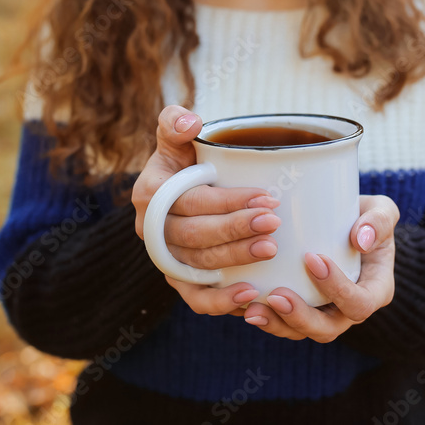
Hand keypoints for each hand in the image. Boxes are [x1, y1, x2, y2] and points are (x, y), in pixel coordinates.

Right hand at [132, 105, 282, 315]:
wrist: (181, 194)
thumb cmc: (185, 162)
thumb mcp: (174, 138)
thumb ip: (174, 123)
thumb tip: (190, 123)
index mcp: (150, 194)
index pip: (191, 200)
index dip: (228, 201)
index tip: (267, 197)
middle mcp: (151, 231)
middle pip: (195, 235)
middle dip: (237, 229)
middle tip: (274, 222)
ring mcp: (165, 259)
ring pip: (199, 265)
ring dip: (236, 259)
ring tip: (271, 248)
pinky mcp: (178, 281)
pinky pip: (195, 299)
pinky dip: (221, 302)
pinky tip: (250, 296)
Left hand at [232, 194, 398, 342]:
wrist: (348, 226)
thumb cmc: (367, 218)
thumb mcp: (382, 211)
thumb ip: (378, 221)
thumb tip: (361, 239)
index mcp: (374, 290)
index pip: (359, 304)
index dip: (338, 289)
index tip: (313, 258)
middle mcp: (348, 310)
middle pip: (327, 328)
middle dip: (300, 317)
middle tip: (276, 295)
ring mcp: (324, 313)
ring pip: (300, 332)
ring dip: (276, 323)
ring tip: (252, 308)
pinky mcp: (301, 309)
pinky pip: (282, 323)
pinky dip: (264, 316)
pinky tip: (242, 303)